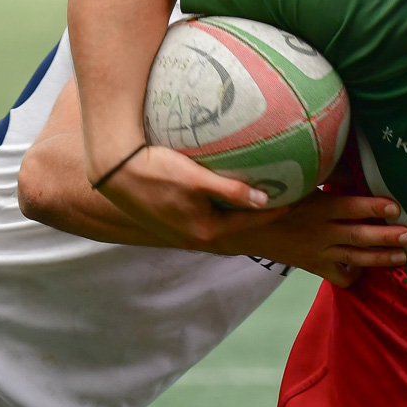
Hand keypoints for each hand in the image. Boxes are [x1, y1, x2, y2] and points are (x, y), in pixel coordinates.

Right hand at [98, 146, 285, 244]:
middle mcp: (193, 236)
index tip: (294, 199)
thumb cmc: (155, 171)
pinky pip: (201, 215)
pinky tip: (219, 194)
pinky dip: (216, 207)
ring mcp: (178, 231)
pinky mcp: (167, 220)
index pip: (250, 223)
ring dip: (235, 211)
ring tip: (254, 196)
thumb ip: (231, 190)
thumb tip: (264, 197)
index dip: (274, 211)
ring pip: (217, 221)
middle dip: (256, 214)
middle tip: (280, 199)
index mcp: (204, 231)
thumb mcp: (196, 179)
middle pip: (235, 227)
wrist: (112, 171)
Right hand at [213, 193, 406, 285]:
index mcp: (317, 207)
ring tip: (402, 257)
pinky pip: (338, 277)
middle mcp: (320, 232)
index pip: (350, 207)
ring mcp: (317, 252)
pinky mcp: (313, 267)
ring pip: (354, 258)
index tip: (395, 207)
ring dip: (380, 258)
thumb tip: (356, 169)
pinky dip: (354, 276)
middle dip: (387, 237)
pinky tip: (367, 271)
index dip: (374, 208)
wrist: (242, 229)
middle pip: (359, 236)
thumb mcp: (297, 182)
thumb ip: (327, 176)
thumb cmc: (273, 198)